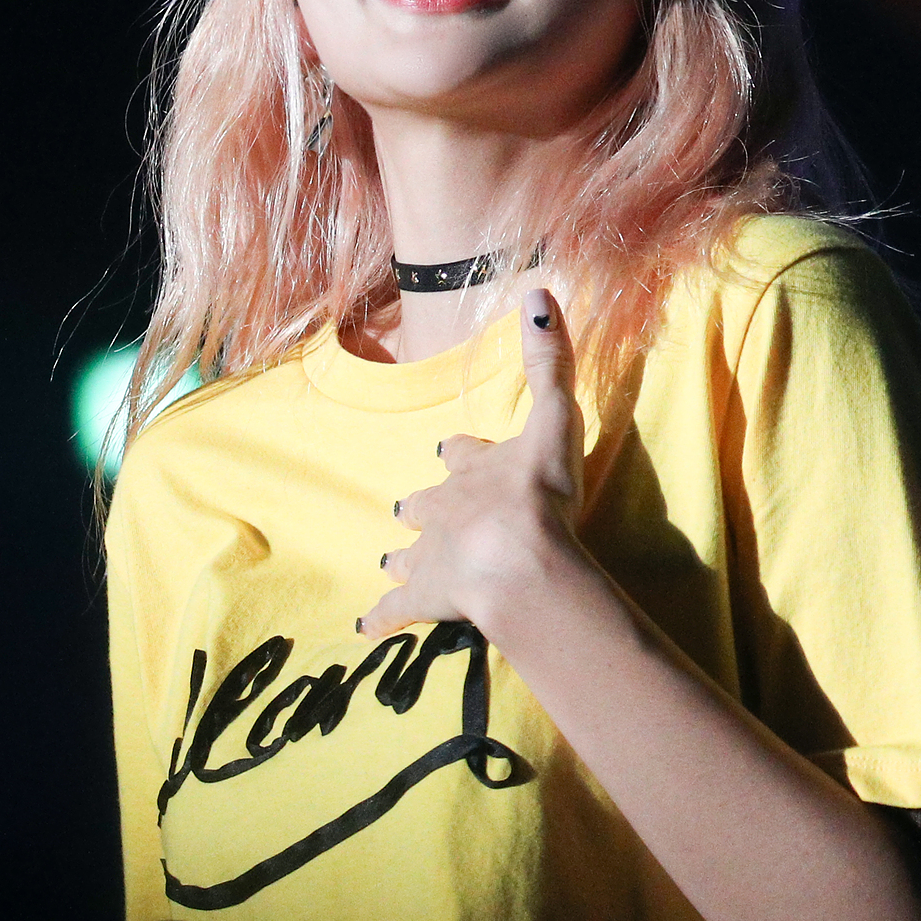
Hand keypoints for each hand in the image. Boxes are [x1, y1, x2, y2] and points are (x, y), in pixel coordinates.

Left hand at [360, 286, 588, 639]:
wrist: (518, 562)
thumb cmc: (540, 493)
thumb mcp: (554, 422)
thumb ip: (548, 363)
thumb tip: (538, 291)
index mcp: (472, 471)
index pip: (459, 455)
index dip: (455, 453)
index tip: (445, 449)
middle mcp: (443, 510)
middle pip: (426, 505)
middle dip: (420, 507)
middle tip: (407, 509)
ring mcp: (430, 557)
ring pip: (410, 554)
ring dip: (403, 557)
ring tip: (392, 562)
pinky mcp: (424, 600)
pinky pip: (396, 611)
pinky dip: (381, 618)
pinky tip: (367, 629)